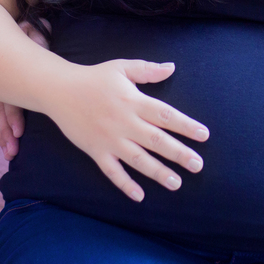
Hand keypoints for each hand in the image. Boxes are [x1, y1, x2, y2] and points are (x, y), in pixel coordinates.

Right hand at [0, 22, 48, 160]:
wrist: (20, 30)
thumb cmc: (31, 33)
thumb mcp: (33, 32)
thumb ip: (35, 35)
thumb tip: (36, 35)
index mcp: (10, 69)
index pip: (9, 97)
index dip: (13, 115)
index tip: (19, 133)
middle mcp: (2, 80)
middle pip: (1, 110)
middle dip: (5, 133)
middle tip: (13, 152)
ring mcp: (1, 86)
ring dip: (2, 135)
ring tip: (10, 154)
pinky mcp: (3, 92)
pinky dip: (2, 128)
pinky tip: (6, 143)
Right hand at [47, 59, 209, 202]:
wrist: (59, 90)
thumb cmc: (94, 78)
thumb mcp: (122, 67)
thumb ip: (148, 70)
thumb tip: (171, 67)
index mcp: (133, 100)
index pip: (165, 115)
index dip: (186, 125)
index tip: (204, 135)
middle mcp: (124, 122)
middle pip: (156, 140)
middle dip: (178, 153)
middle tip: (198, 165)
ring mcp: (109, 139)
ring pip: (137, 159)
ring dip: (158, 172)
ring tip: (176, 183)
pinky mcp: (95, 151)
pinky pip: (112, 171)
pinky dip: (125, 184)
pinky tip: (139, 196)